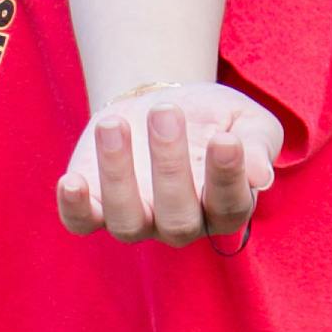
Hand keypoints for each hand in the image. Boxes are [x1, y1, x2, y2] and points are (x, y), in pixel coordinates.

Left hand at [58, 81, 283, 241]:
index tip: (224, 138)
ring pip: (127, 222)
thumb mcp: (245, 121)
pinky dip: (75, 208)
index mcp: (225, 207)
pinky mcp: (96, 208)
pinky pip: (82, 223)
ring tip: (115, 125)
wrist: (160, 106)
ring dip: (118, 175)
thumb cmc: (212, 118)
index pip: (230, 206)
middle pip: (177, 218)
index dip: (227, 177)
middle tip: (166, 114)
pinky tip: (71, 181)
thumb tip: (260, 176)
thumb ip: (258, 145)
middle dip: (170, 167)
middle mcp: (182, 225)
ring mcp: (137, 221)